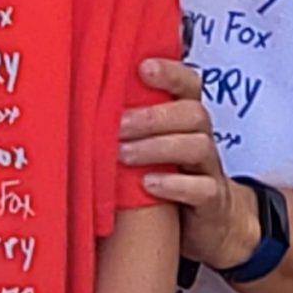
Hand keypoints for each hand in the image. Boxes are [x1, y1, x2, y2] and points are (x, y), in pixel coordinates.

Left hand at [120, 60, 262, 273]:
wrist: (213, 224)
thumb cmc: (172, 177)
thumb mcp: (151, 148)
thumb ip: (128, 127)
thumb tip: (78, 105)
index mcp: (186, 120)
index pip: (189, 84)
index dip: (170, 73)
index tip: (142, 68)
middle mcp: (201, 138)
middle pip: (193, 113)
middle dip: (153, 116)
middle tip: (117, 126)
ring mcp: (209, 169)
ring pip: (198, 146)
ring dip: (158, 147)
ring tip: (123, 155)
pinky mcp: (212, 200)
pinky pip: (202, 188)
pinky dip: (175, 184)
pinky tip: (148, 184)